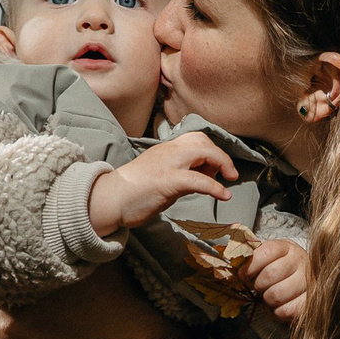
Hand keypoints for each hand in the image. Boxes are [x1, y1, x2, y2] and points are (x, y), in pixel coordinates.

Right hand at [87, 133, 235, 236]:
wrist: (110, 200)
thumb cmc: (134, 192)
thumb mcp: (161, 175)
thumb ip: (181, 172)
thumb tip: (204, 176)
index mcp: (166, 149)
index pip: (195, 138)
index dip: (212, 151)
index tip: (218, 168)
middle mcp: (168, 151)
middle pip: (202, 140)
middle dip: (221, 155)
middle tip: (230, 173)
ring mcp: (167, 165)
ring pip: (202, 152)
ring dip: (221, 163)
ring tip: (230, 178)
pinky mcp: (167, 182)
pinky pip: (197, 179)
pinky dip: (215, 186)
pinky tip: (224, 195)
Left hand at [245, 239, 309, 324]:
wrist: (305, 279)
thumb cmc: (280, 268)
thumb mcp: (268, 257)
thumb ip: (252, 259)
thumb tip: (235, 267)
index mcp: (287, 248)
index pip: (267, 251)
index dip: (251, 265)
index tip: (244, 274)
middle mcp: (301, 261)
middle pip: (270, 274)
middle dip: (258, 285)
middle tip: (260, 287)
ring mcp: (309, 281)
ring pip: (276, 295)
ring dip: (267, 299)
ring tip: (271, 295)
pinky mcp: (310, 302)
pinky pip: (285, 311)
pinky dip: (277, 311)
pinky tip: (280, 304)